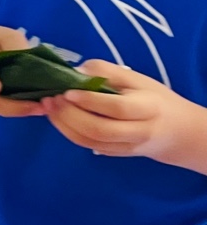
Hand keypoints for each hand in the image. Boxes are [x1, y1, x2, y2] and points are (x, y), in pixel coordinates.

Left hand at [40, 61, 206, 172]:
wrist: (175, 132)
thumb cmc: (154, 99)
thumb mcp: (138, 79)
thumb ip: (108, 73)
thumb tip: (76, 70)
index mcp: (148, 108)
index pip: (117, 108)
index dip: (90, 101)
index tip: (67, 91)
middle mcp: (138, 132)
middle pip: (99, 129)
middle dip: (70, 114)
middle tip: (52, 98)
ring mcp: (125, 147)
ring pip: (89, 141)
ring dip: (63, 124)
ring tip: (48, 106)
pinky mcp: (115, 154)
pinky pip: (87, 146)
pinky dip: (68, 132)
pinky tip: (57, 117)